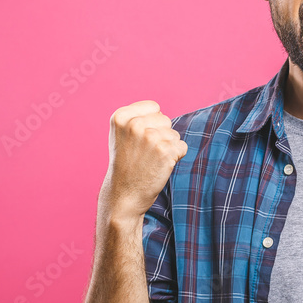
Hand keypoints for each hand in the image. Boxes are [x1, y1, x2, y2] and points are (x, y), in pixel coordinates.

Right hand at [102, 100, 187, 222]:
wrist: (123, 195)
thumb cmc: (125, 165)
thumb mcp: (121, 135)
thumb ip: (136, 118)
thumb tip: (159, 111)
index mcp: (121, 117)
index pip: (154, 107)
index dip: (151, 124)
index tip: (139, 140)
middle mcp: (134, 124)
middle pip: (165, 120)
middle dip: (161, 135)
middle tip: (145, 153)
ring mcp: (150, 137)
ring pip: (174, 134)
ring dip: (168, 148)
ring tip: (150, 161)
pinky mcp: (165, 151)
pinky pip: (182, 147)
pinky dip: (175, 157)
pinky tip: (160, 166)